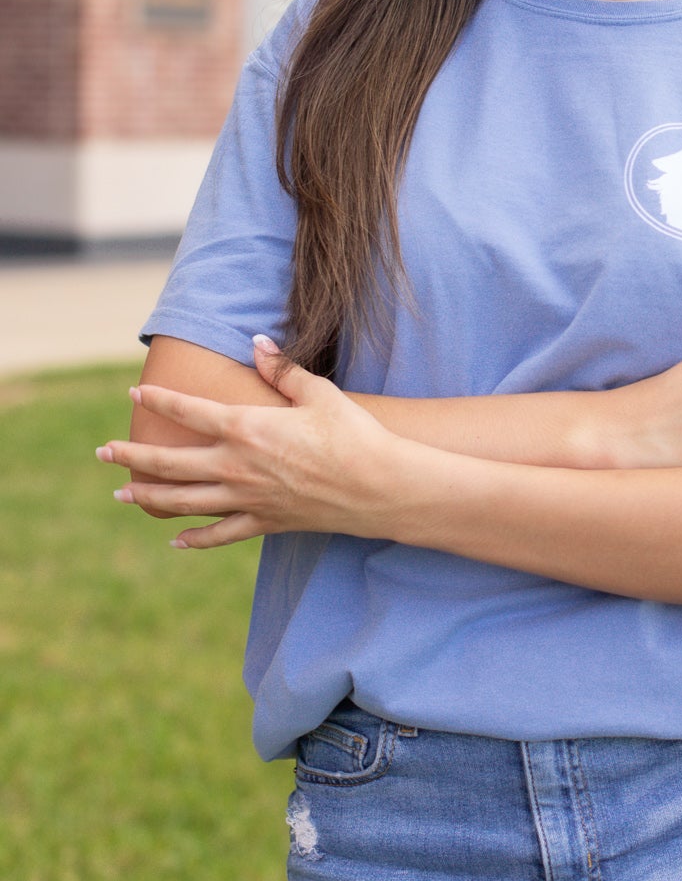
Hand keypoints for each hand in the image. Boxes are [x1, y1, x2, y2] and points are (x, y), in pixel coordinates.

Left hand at [100, 337, 397, 548]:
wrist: (379, 487)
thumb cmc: (353, 434)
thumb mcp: (319, 392)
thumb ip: (283, 369)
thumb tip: (257, 342)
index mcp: (246, 427)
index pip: (188, 412)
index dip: (158, 400)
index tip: (134, 393)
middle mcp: (236, 466)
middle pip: (170, 462)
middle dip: (132, 455)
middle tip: (102, 452)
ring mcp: (247, 498)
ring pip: (183, 500)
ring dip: (148, 496)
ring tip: (121, 493)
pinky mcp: (264, 522)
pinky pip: (219, 534)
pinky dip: (194, 538)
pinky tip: (175, 538)